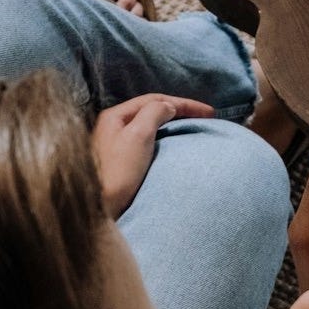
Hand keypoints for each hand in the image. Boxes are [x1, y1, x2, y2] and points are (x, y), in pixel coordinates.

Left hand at [92, 94, 214, 217]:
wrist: (98, 207)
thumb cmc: (118, 172)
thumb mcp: (138, 136)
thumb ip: (154, 114)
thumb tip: (168, 107)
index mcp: (116, 116)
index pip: (154, 101)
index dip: (184, 104)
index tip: (209, 113)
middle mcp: (114, 127)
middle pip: (151, 111)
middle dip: (179, 112)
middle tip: (205, 118)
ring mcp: (117, 145)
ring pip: (150, 127)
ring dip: (173, 125)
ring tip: (192, 129)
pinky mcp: (122, 163)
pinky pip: (148, 143)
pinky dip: (165, 140)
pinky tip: (174, 146)